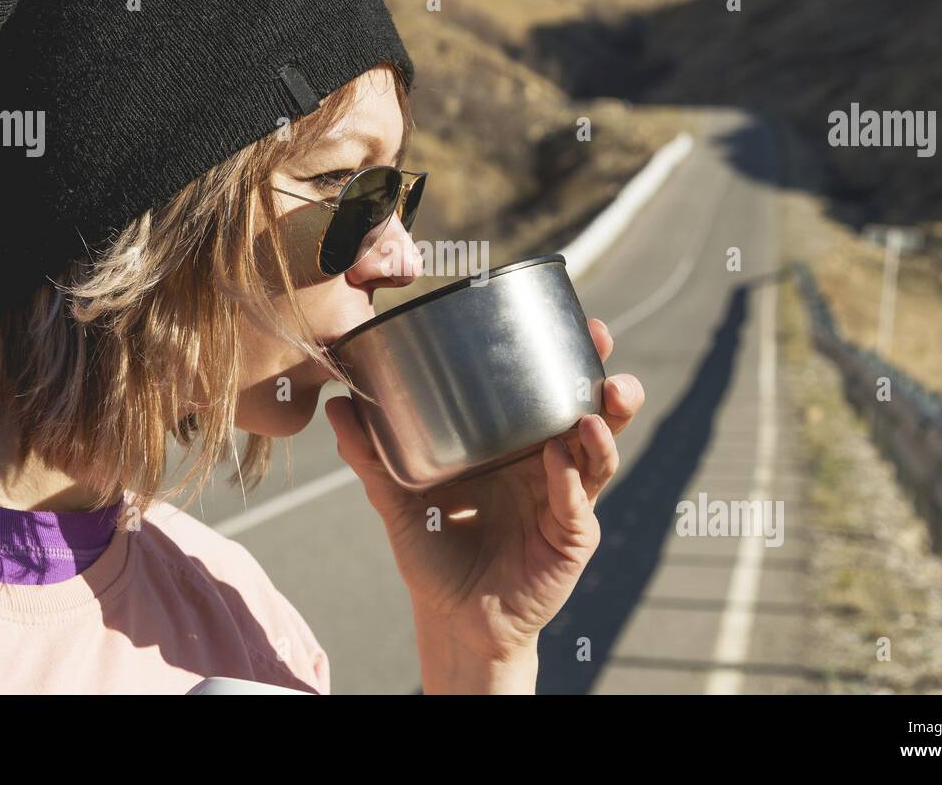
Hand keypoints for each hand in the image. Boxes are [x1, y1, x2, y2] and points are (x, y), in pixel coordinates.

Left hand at [325, 318, 644, 689]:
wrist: (451, 618)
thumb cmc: (433, 551)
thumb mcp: (398, 498)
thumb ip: (371, 454)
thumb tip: (336, 404)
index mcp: (518, 444)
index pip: (553, 391)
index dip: (570, 357)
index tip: (577, 324)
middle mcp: (552, 465)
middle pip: (594, 413)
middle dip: (605, 379)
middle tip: (599, 347)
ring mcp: (567, 501)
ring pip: (601, 454)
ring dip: (602, 426)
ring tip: (588, 411)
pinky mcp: (571, 539)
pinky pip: (576, 504)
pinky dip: (570, 480)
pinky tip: (559, 458)